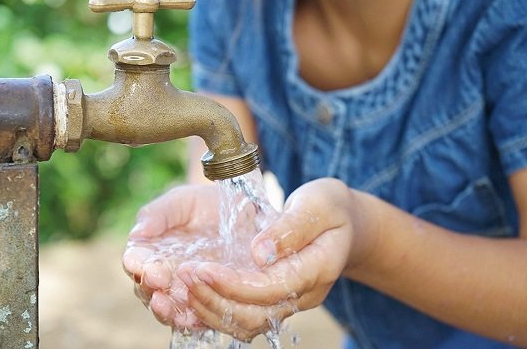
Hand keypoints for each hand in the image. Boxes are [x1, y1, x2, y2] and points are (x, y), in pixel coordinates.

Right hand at [122, 184, 222, 328]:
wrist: (241, 213)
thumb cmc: (204, 204)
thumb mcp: (182, 201)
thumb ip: (159, 214)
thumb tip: (137, 232)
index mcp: (150, 250)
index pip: (135, 261)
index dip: (137, 264)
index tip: (144, 265)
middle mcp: (162, 274)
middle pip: (147, 288)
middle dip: (150, 288)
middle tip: (159, 283)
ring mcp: (183, 290)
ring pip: (167, 307)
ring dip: (165, 309)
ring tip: (167, 305)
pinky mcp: (205, 300)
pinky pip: (194, 316)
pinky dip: (190, 319)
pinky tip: (191, 318)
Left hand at [175, 178, 359, 340]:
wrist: (344, 223)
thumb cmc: (330, 208)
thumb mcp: (318, 204)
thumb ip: (291, 228)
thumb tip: (259, 253)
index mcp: (317, 269)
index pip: (271, 288)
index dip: (234, 284)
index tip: (203, 268)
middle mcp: (302, 294)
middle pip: (254, 315)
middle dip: (215, 299)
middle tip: (184, 276)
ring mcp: (288, 301)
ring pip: (246, 323)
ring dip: (210, 308)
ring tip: (182, 284)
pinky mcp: (273, 299)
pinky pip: (242, 316)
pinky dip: (215, 308)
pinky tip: (193, 291)